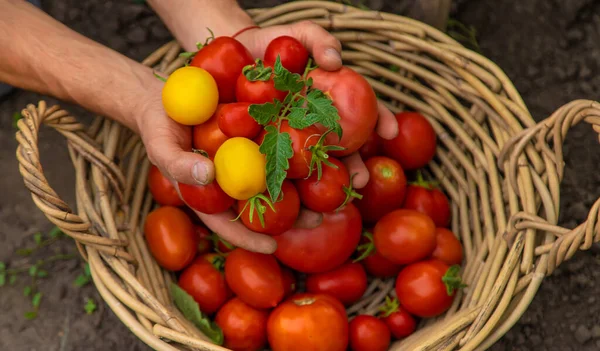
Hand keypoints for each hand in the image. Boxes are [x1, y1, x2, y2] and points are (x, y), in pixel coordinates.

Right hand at [139, 21, 398, 253]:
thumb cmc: (160, 127)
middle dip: (292, 215)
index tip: (273, 248)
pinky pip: (283, 145)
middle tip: (318, 220)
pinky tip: (325, 151)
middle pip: (265, 206)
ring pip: (280, 178)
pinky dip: (301, 151)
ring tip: (335, 191)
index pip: (231, 224)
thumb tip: (206, 175)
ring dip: (307, 186)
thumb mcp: (161, 145)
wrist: (168, 95)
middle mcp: (235, 182)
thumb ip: (177, 163)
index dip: (250, 239)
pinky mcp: (260, 135)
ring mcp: (249, 160)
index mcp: (211, 196)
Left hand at [235, 22, 398, 191]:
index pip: (364, 111)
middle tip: (362, 179)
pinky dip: (288, 181)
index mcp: (333, 99)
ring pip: (315, 163)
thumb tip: (336, 62)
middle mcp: (318, 122)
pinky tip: (293, 195)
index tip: (390, 131)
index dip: (380, 120)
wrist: (236, 52)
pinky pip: (280, 165)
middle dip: (355, 167)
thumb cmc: (275, 43)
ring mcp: (293, 137)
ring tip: (333, 199)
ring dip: (325, 183)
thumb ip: (320, 40)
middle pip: (342, 148)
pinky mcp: (267, 146)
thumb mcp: (300, 34)